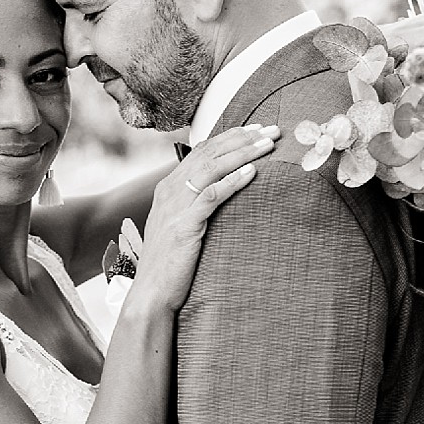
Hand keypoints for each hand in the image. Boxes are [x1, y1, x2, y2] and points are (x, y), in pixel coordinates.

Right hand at [126, 123, 277, 313]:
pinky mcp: (184, 226)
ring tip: (268, 144)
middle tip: (271, 129)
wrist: (151, 293)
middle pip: (209, 153)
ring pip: (211, 168)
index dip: (230, 137)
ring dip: (242, 153)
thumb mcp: (178, 227)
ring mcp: (175, 208)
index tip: (256, 130)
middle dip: (242, 138)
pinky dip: (233, 181)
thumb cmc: (169, 264)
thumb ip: (194, 207)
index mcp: (168, 189)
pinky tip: (252, 172)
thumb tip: (219, 195)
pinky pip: (211, 196)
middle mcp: (169, 192)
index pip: (201, 151)